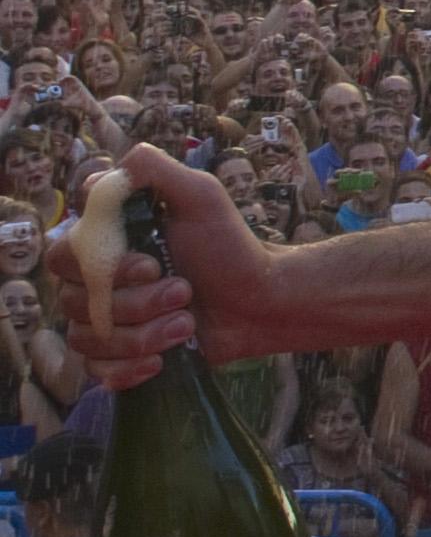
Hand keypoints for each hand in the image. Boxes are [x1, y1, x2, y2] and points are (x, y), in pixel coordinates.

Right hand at [42, 145, 293, 387]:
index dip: (104, 264)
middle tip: (184, 290)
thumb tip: (117, 166)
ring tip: (186, 322)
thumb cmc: (230, 247)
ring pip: (88, 337)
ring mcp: (104, 320)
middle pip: (75, 300)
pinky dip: (128, 369)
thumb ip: (157, 171)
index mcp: (105, 242)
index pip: (64, 252)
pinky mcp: (119, 355)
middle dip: (136, 301)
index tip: (152, 262)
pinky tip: (161, 360)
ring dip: (144, 333)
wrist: (260, 303)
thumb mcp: (202, 197)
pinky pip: (95, 371)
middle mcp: (95, 280)